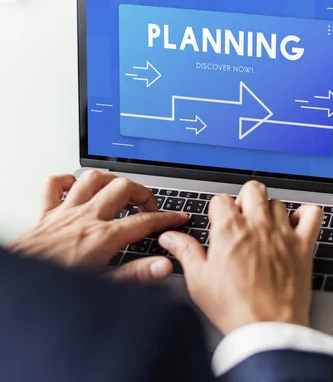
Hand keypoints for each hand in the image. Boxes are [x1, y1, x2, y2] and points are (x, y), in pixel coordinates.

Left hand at [10, 171, 188, 283]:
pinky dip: (67, 181)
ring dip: (110, 181)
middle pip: (122, 189)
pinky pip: (54, 185)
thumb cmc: (56, 285)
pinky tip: (77, 188)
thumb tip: (163, 266)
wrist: (21, 283)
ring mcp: (64, 212)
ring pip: (92, 179)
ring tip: (120, 190)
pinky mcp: (44, 213)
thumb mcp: (104, 286)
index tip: (177, 217)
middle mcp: (86, 218)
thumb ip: (137, 275)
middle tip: (148, 206)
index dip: (167, 218)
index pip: (144, 222)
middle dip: (142, 193)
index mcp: (103, 237)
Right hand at [159, 181, 321, 334]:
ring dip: (270, 210)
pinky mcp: (303, 245)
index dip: (218, 210)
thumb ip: (186, 252)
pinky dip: (306, 214)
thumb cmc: (234, 308)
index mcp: (229, 231)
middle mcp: (257, 226)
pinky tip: (296, 224)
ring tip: (265, 228)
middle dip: (245, 199)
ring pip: (278, 202)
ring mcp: (282, 234)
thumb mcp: (199, 280)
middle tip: (242, 219)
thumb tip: (171, 238)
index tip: (219, 222)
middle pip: (253, 189)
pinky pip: (312, 214)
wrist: (266, 328)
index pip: (221, 199)